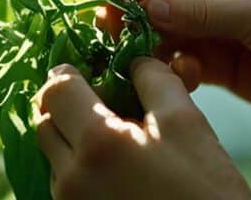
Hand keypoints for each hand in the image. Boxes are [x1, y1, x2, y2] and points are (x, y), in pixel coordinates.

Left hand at [36, 59, 250, 199]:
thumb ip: (155, 81)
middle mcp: (72, 176)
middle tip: (106, 106)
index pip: (55, 90)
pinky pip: (64, 182)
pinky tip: (117, 170)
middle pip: (45, 121)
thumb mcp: (188, 124)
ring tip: (118, 143)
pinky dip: (80, 167)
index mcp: (97, 142)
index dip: (70, 74)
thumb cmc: (205, 192)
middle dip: (68, 106)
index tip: (89, 72)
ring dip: (74, 139)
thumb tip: (134, 62)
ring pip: (53, 154)